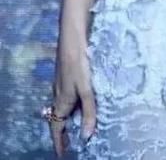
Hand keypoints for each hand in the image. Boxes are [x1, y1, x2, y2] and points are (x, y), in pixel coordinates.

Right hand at [48, 35, 96, 156]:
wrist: (73, 38)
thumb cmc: (79, 63)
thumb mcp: (86, 89)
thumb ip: (89, 111)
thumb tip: (87, 136)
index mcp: (61, 101)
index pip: (56, 127)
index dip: (59, 142)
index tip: (62, 154)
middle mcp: (58, 94)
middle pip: (59, 118)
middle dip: (64, 131)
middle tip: (71, 142)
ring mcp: (61, 83)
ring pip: (63, 106)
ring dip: (69, 117)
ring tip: (78, 124)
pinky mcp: (66, 74)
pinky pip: (67, 95)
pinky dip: (73, 103)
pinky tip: (83, 99)